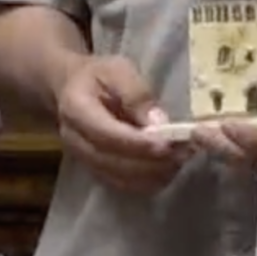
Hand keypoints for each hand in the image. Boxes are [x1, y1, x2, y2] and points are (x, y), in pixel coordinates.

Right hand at [54, 55, 188, 193]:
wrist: (73, 89)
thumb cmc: (98, 76)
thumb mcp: (118, 70)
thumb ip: (137, 94)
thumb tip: (158, 123)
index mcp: (75, 109)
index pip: (105, 134)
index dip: (136, 144)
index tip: (166, 145)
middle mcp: (74, 139)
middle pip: (111, 161)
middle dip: (150, 162)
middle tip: (182, 153)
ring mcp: (82, 158)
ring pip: (118, 178)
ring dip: (152, 174)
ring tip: (179, 160)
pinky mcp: (94, 169)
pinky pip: (122, 185)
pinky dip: (147, 182)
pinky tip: (167, 169)